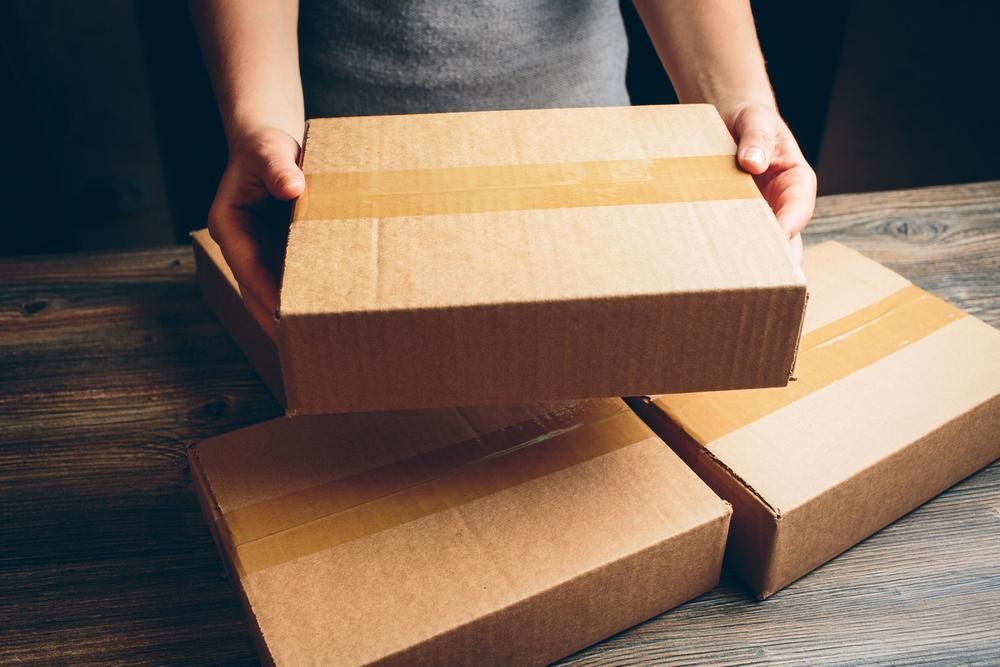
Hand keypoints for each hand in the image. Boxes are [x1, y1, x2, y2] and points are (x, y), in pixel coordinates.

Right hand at [208, 127, 304, 338]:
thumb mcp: (269, 150)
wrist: (267, 142)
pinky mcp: (276, 252)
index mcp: (229, 225)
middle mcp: (240, 244)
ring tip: (313, 342)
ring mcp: (257, 251)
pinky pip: (287, 280)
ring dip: (287, 316)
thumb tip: (291, 186)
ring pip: (270, 291)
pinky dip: (302, 297)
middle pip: (255, 292)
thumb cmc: (265, 145)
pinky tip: (324, 313)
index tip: (287, 318)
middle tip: (302, 347)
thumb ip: (278, 167)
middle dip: (275, 320)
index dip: (268, 295)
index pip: (248, 270)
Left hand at [721, 102, 815, 263]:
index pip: (799, 209)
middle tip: (757, 278)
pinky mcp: (736, 219)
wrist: (729, 120)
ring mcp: (760, 215)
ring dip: (750, 262)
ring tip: (732, 280)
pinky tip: (711, 265)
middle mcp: (782, 205)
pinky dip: (729, 252)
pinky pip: (735, 239)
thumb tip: (752, 162)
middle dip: (775, 260)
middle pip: (785, 239)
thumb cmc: (749, 118)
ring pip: (761, 246)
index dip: (789, 226)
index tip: (777, 238)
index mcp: (796, 182)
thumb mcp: (756, 120)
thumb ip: (757, 138)